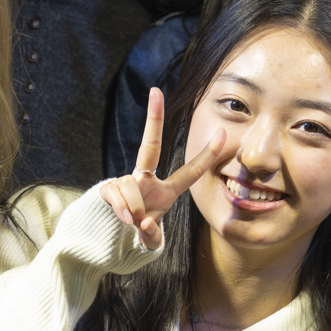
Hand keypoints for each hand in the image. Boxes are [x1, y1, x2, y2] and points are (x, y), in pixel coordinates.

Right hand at [101, 87, 226, 248]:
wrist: (107, 237)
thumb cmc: (136, 233)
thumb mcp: (150, 239)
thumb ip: (151, 237)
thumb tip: (144, 224)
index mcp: (166, 191)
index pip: (190, 172)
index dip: (208, 155)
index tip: (223, 132)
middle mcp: (146, 180)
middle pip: (150, 145)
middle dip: (153, 117)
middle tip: (156, 91)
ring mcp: (126, 181)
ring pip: (132, 185)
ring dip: (134, 208)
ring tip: (133, 221)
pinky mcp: (108, 188)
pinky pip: (117, 193)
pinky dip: (122, 210)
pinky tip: (121, 218)